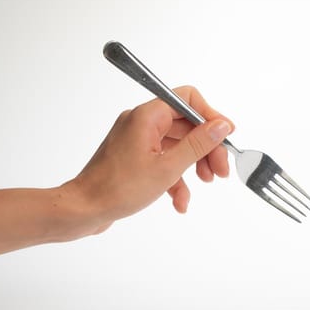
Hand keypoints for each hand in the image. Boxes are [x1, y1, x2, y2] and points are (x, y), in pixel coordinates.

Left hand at [62, 85, 233, 237]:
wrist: (83, 210)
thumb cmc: (117, 189)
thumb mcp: (167, 168)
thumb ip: (198, 145)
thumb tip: (221, 126)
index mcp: (147, 116)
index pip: (187, 99)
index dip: (210, 116)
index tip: (226, 136)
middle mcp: (142, 123)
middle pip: (186, 125)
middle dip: (206, 148)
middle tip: (220, 170)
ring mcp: (137, 140)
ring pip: (177, 145)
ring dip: (194, 165)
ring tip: (206, 182)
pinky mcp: (135, 158)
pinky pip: (164, 160)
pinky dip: (175, 178)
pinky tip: (180, 201)